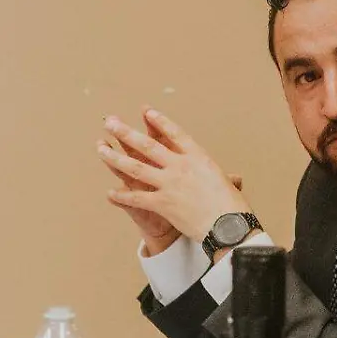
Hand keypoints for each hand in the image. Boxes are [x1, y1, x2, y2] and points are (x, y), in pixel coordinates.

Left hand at [97, 108, 251, 241]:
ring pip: (135, 167)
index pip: (175, 134)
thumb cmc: (233, 205)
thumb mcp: (227, 183)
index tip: (146, 112)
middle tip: (110, 123)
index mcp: (198, 158)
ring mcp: (169, 183)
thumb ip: (224, 178)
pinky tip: (110, 193)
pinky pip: (136, 197)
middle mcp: (181, 166)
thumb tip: (235, 179)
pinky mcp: (162, 203)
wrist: (228, 225)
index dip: (160, 122)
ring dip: (115, 157)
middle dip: (126, 133)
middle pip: (148, 145)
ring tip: (101, 148)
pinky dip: (122, 196)